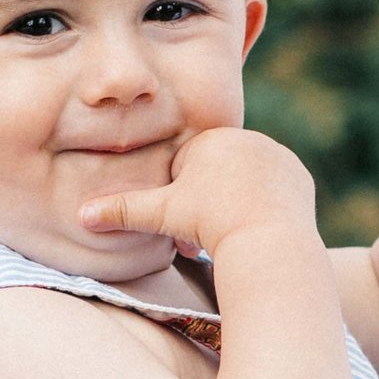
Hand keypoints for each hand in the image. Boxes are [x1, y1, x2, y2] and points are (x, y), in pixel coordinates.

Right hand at [79, 124, 317, 258]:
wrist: (268, 240)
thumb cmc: (209, 225)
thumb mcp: (161, 216)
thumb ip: (122, 210)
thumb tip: (81, 215)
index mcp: (210, 139)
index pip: (187, 167)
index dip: (182, 198)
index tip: (189, 219)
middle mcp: (245, 138)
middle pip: (217, 172)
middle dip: (209, 201)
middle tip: (210, 230)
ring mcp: (275, 154)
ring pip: (246, 180)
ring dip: (235, 202)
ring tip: (235, 228)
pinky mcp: (298, 175)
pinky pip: (274, 189)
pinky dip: (265, 205)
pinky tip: (260, 223)